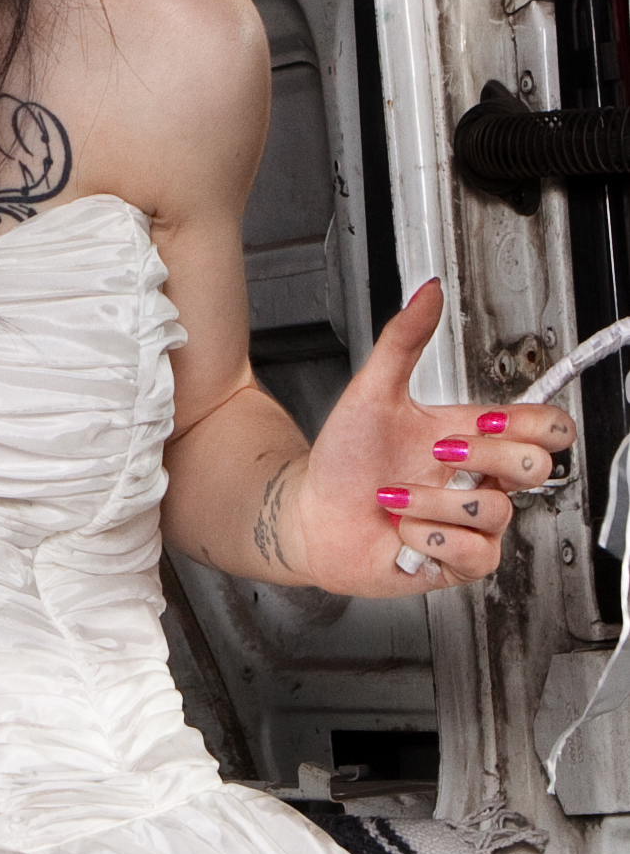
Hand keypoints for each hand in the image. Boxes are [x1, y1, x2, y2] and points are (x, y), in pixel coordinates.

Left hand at [286, 280, 572, 594]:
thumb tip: (427, 293)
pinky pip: (476, 552)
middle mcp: (481, 480)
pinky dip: (428, 537)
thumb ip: (403, 340)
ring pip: (496, 510)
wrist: (308, 513)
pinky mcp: (461, 560)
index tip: (490, 418)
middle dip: (482, 457)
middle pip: (537, 467)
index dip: (537, 424)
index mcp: (476, 437)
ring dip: (431, 502)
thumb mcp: (371, 392)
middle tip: (433, 455)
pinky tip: (402, 531)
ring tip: (394, 497)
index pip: (546, 428)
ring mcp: (475, 522)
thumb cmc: (343, 460)